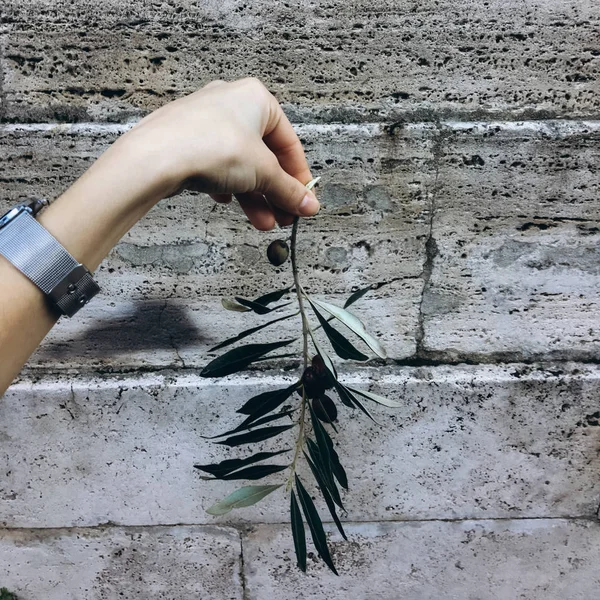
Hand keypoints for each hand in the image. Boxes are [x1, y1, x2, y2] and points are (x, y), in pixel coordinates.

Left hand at [123, 77, 319, 229]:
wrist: (156, 157)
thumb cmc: (210, 147)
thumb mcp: (262, 173)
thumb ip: (288, 191)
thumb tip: (309, 204)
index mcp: (256, 99)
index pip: (289, 143)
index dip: (298, 177)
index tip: (303, 201)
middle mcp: (231, 104)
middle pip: (264, 156)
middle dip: (274, 193)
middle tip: (283, 217)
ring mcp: (206, 122)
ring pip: (240, 164)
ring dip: (254, 197)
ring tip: (262, 223)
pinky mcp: (187, 141)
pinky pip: (216, 166)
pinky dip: (228, 187)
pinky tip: (227, 203)